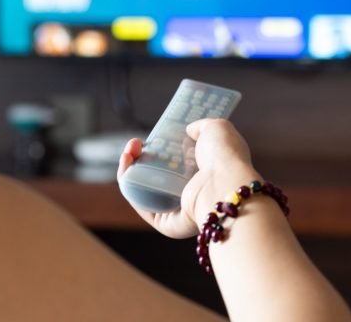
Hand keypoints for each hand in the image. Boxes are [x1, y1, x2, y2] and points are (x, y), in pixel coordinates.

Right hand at [117, 118, 258, 238]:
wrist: (224, 183)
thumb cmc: (224, 156)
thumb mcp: (216, 128)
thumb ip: (201, 126)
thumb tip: (189, 129)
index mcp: (205, 174)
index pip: (178, 164)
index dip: (161, 149)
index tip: (152, 137)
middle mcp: (192, 194)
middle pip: (158, 177)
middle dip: (141, 158)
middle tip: (135, 143)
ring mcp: (180, 211)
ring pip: (146, 192)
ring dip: (131, 170)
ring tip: (127, 152)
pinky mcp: (168, 224)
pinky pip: (143, 207)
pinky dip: (129, 188)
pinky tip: (126, 167)